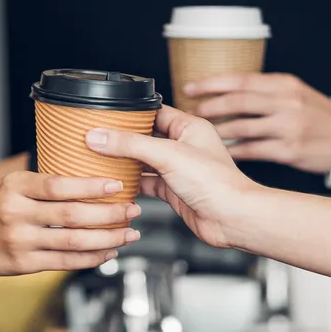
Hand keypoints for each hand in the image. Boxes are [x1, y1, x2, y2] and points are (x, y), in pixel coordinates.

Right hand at [0, 171, 140, 275]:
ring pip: (73, 241)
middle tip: (133, 209)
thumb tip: (83, 174)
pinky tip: (107, 252)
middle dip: (109, 214)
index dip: (91, 186)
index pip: (59, 185)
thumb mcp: (5, 184)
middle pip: (72, 214)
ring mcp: (19, 241)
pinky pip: (64, 262)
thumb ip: (39, 183)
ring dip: (107, 238)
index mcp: (14, 187)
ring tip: (129, 233)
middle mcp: (16, 213)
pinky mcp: (22, 264)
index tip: (116, 185)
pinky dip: (90, 258)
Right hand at [84, 106, 258, 247]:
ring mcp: (178, 169)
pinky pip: (147, 183)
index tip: (106, 116)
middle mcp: (184, 146)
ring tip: (101, 158)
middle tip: (98, 137)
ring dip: (125, 162)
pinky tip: (116, 183)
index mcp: (189, 127)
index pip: (154, 112)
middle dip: (123, 139)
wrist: (232, 219)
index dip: (131, 114)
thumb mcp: (168, 155)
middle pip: (146, 137)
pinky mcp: (174, 191)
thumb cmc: (216, 183)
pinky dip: (132, 184)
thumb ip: (131, 144)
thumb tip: (100, 136)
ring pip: (144, 161)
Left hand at [183, 73, 330, 174]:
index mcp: (284, 84)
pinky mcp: (288, 150)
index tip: (189, 87)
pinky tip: (219, 151)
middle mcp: (286, 103)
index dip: (211, 83)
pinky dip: (232, 151)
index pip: (241, 80)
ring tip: (200, 133)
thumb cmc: (315, 114)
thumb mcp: (294, 92)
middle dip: (209, 106)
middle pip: (238, 102)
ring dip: (217, 130)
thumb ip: (264, 90)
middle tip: (190, 112)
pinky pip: (252, 150)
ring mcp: (288, 127)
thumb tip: (223, 91)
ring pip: (242, 127)